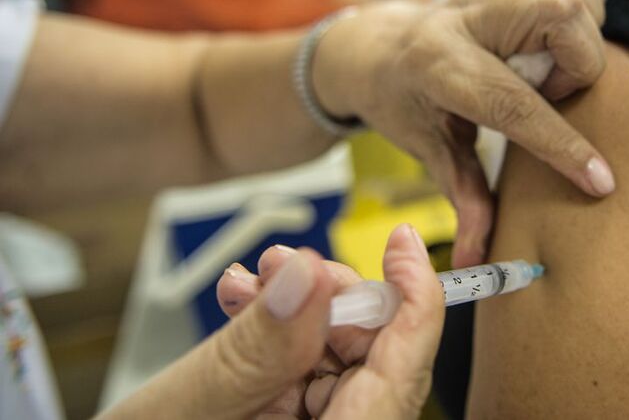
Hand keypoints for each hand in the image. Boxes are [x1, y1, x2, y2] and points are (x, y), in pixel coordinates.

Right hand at [215, 226, 442, 418]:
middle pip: (374, 355)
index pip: (403, 372)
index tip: (401, 244)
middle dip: (331, 296)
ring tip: (249, 285)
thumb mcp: (195, 405)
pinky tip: (248, 307)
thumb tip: (306, 275)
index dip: (414, 299)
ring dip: (296, 309)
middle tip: (284, 265)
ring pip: (339, 357)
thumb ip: (258, 344)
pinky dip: (280, 335)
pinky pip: (308, 373)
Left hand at [312, 0, 614, 266]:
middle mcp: (466, 16)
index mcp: (440, 67)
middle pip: (555, 11)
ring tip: (562, 57)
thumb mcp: (427, 150)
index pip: (510, 103)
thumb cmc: (405, 103)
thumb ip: (463, 198)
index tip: (601, 181)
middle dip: (579, 61)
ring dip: (583, 17)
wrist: (378, 47)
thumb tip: (484, 259)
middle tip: (557, 92)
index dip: (561, 145)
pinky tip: (573, 12)